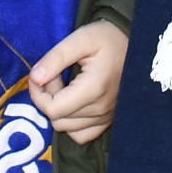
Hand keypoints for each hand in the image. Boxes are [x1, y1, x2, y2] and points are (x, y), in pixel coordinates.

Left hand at [28, 21, 129, 144]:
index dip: (37, 94)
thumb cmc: (108, 38)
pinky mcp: (109, 120)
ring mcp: (106, 117)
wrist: (137, 43)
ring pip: (67, 129)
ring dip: (58, 110)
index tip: (38, 75)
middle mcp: (101, 109)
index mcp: (94, 89)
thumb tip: (34, 78)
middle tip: (54, 75)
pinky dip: (71, 124)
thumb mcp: (80, 38)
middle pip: (57, 119)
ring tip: (65, 87)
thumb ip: (55, 58)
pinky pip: (81, 135)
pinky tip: (72, 103)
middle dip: (47, 98)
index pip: (52, 109)